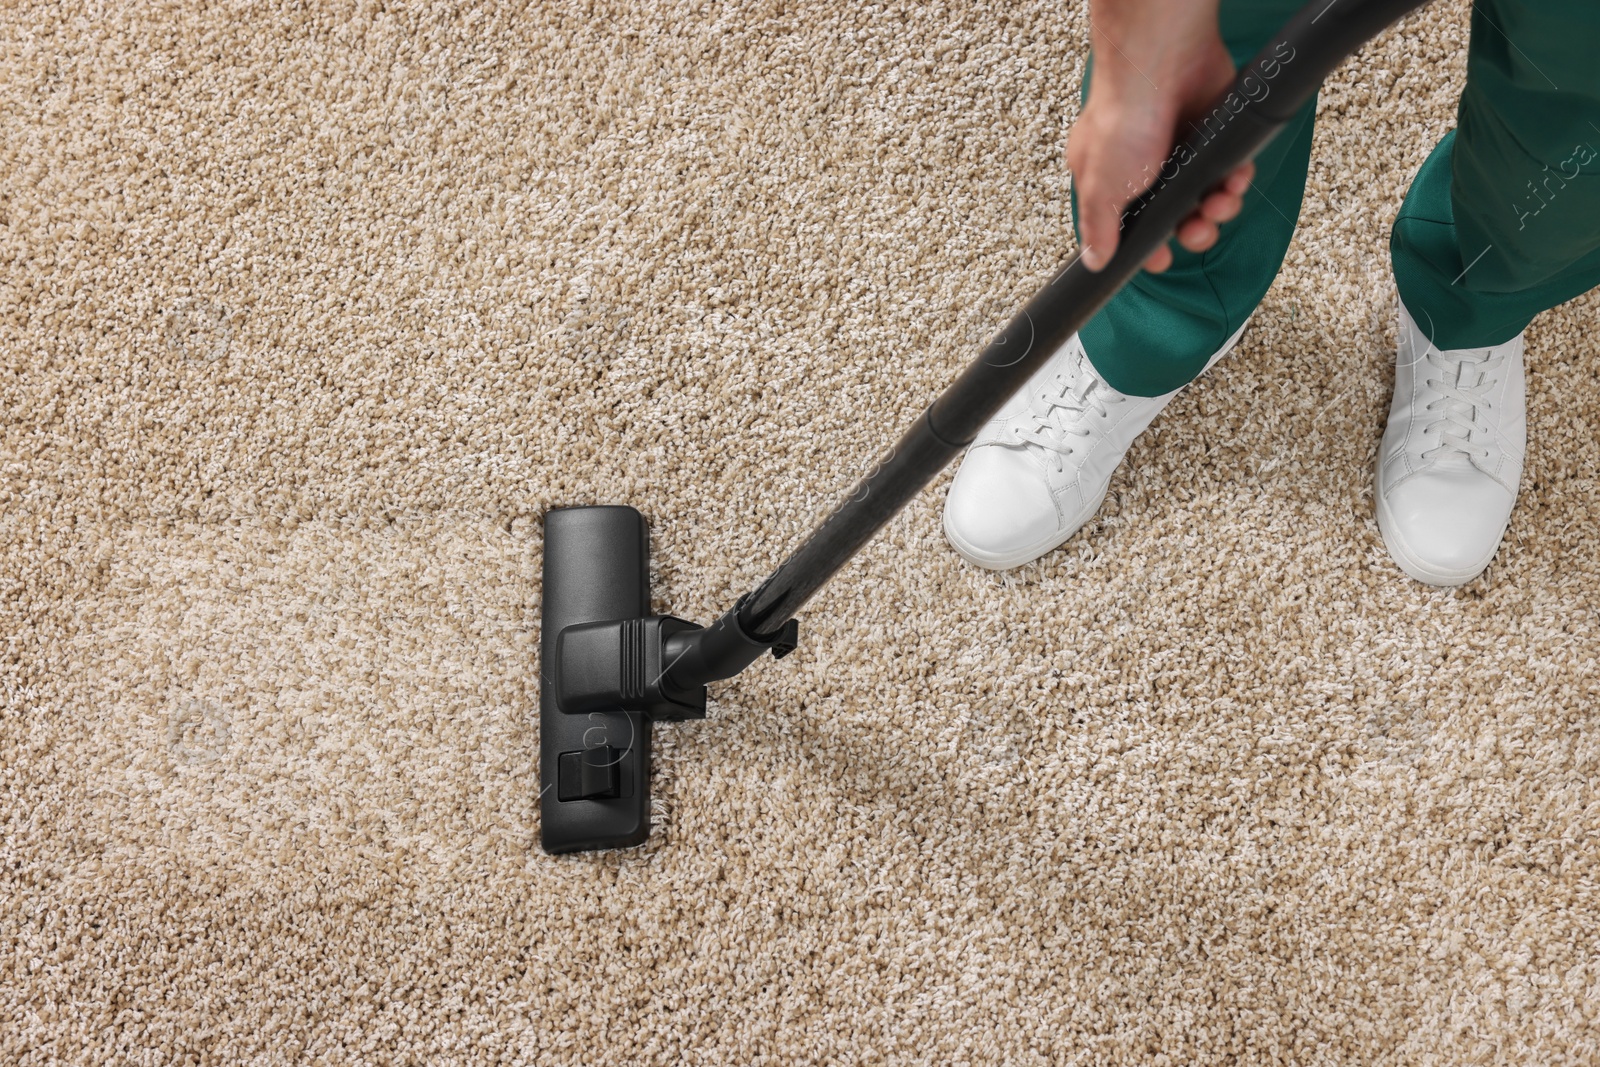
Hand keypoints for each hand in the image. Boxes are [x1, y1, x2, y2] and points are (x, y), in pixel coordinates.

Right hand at [1067, 0, 1253, 272]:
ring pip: (1206, 198)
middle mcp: (1145, 170)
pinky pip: (1229, 170)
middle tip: (1197, 230)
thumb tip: (1094, 261)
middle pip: (1175, 218)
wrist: (1163, 61)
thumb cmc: (1124, 116)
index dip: (1148, 249)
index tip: (1162, 259)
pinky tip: (1234, 178)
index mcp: (1110, 183)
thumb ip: (1098, 227)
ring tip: (1219, 203)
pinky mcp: (1212, 136)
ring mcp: (1181, 152)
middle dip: (1191, 232)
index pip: (1129, 228)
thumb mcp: (1101, 187)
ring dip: (1218, 210)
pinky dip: (1236, 180)